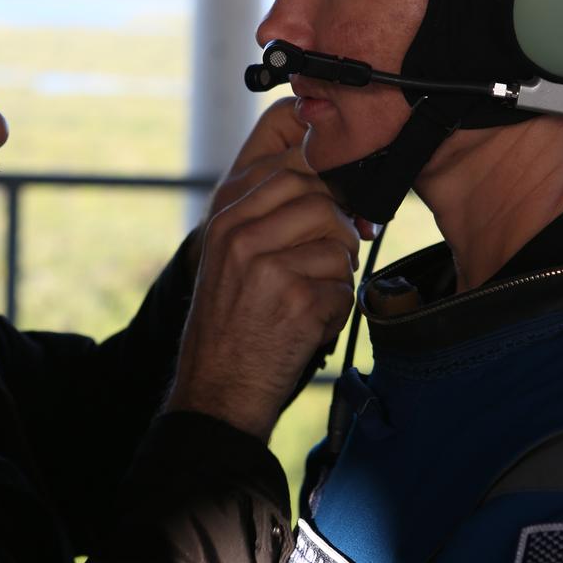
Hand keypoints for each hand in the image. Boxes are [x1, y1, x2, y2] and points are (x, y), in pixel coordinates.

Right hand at [167, 147, 359, 439]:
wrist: (218, 389)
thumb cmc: (232, 323)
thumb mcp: (229, 258)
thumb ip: (265, 217)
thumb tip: (327, 187)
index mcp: (224, 219)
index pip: (289, 172)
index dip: (323, 192)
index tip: (331, 216)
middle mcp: (241, 237)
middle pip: (321, 202)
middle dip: (339, 230)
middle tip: (332, 260)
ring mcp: (268, 269)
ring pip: (339, 246)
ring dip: (339, 276)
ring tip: (314, 298)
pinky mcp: (297, 302)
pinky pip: (344, 290)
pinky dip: (337, 312)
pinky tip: (310, 327)